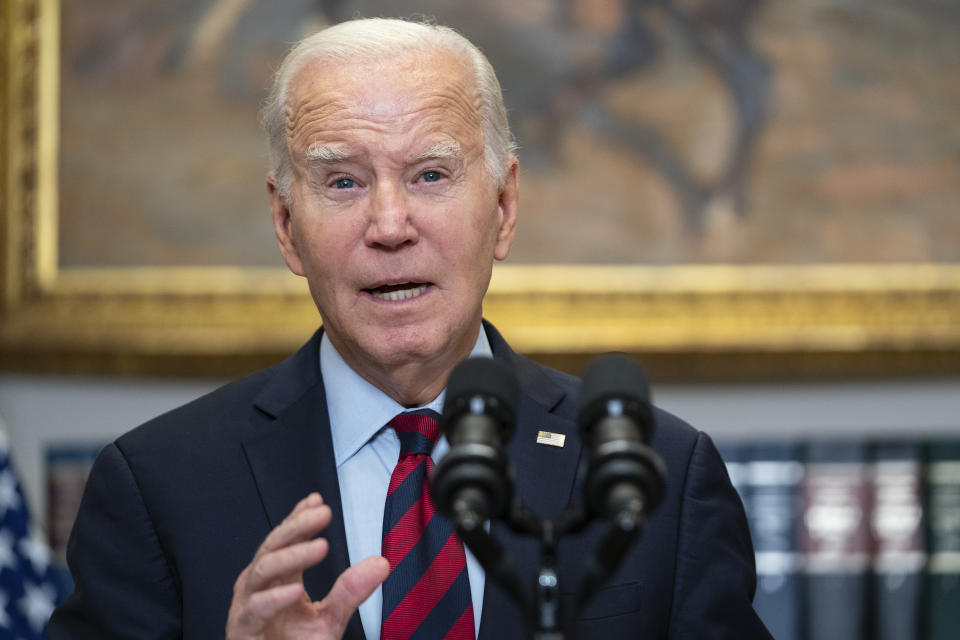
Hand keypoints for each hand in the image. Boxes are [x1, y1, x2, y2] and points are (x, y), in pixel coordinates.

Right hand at [226, 492, 389, 638]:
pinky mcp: (241, 629)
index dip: (298, 518)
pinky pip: (255, 608)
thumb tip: (381, 563)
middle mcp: (259, 587)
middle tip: (323, 512)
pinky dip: (275, 598)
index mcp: (278, 578)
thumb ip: (350, 591)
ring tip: (320, 546)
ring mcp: (247, 606)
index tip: (317, 499)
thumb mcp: (330, 619)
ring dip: (292, 555)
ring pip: (262, 570)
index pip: (286, 539)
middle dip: (297, 526)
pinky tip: (295, 589)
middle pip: (273, 546)